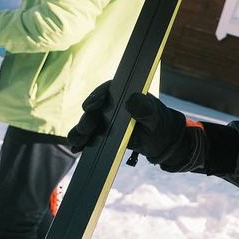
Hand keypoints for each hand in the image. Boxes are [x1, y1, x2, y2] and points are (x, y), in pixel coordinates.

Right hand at [68, 84, 196, 171]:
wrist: (162, 142)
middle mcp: (111, 105)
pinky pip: (88, 136)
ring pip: (88, 123)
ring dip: (80, 131)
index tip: (94, 104)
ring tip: (79, 141)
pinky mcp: (102, 133)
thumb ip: (145, 110)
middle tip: (86, 128)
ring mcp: (105, 119)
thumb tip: (130, 100)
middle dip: (87, 118)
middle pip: (93, 108)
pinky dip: (81, 142)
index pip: (107, 90)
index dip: (97, 95)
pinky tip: (77, 149)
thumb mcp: (155, 118)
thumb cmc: (161, 125)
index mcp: (125, 94)